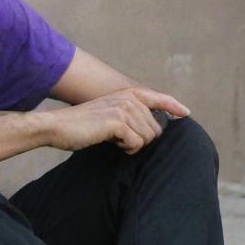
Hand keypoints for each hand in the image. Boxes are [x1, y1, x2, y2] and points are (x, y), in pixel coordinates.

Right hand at [43, 87, 190, 154]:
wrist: (58, 127)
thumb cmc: (82, 126)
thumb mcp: (109, 115)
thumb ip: (129, 115)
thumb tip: (151, 130)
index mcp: (127, 95)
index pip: (158, 98)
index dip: (174, 106)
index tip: (186, 113)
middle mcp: (128, 98)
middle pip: (156, 128)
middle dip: (143, 139)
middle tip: (122, 140)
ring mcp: (124, 109)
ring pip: (148, 137)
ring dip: (134, 145)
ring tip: (117, 141)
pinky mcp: (118, 122)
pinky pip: (137, 143)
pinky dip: (128, 149)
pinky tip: (114, 144)